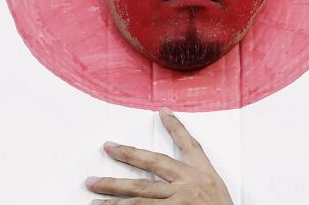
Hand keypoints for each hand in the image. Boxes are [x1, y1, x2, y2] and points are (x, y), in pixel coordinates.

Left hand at [86, 108, 233, 204]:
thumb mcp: (216, 191)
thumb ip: (198, 181)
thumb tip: (175, 178)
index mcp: (202, 175)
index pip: (189, 146)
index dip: (176, 128)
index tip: (162, 112)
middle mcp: (188, 185)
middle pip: (152, 164)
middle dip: (128, 154)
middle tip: (108, 147)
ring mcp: (178, 202)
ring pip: (139, 194)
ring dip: (113, 191)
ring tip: (92, 186)